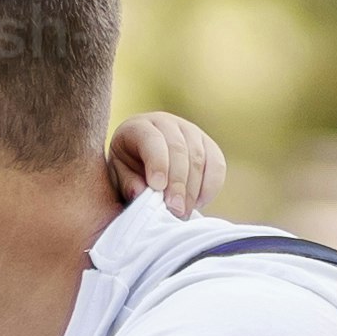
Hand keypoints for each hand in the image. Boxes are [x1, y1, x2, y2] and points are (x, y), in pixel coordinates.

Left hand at [112, 108, 227, 212]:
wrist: (143, 160)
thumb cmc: (128, 168)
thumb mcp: (119, 175)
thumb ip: (128, 183)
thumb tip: (142, 194)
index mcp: (139, 127)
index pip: (152, 140)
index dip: (158, 163)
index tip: (158, 187)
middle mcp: (167, 123)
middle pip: (179, 150)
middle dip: (178, 183)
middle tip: (175, 209)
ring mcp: (191, 131)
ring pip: (198, 158)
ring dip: (193, 189)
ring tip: (183, 212)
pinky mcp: (208, 145)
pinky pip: (217, 165)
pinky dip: (211, 187)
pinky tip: (199, 202)